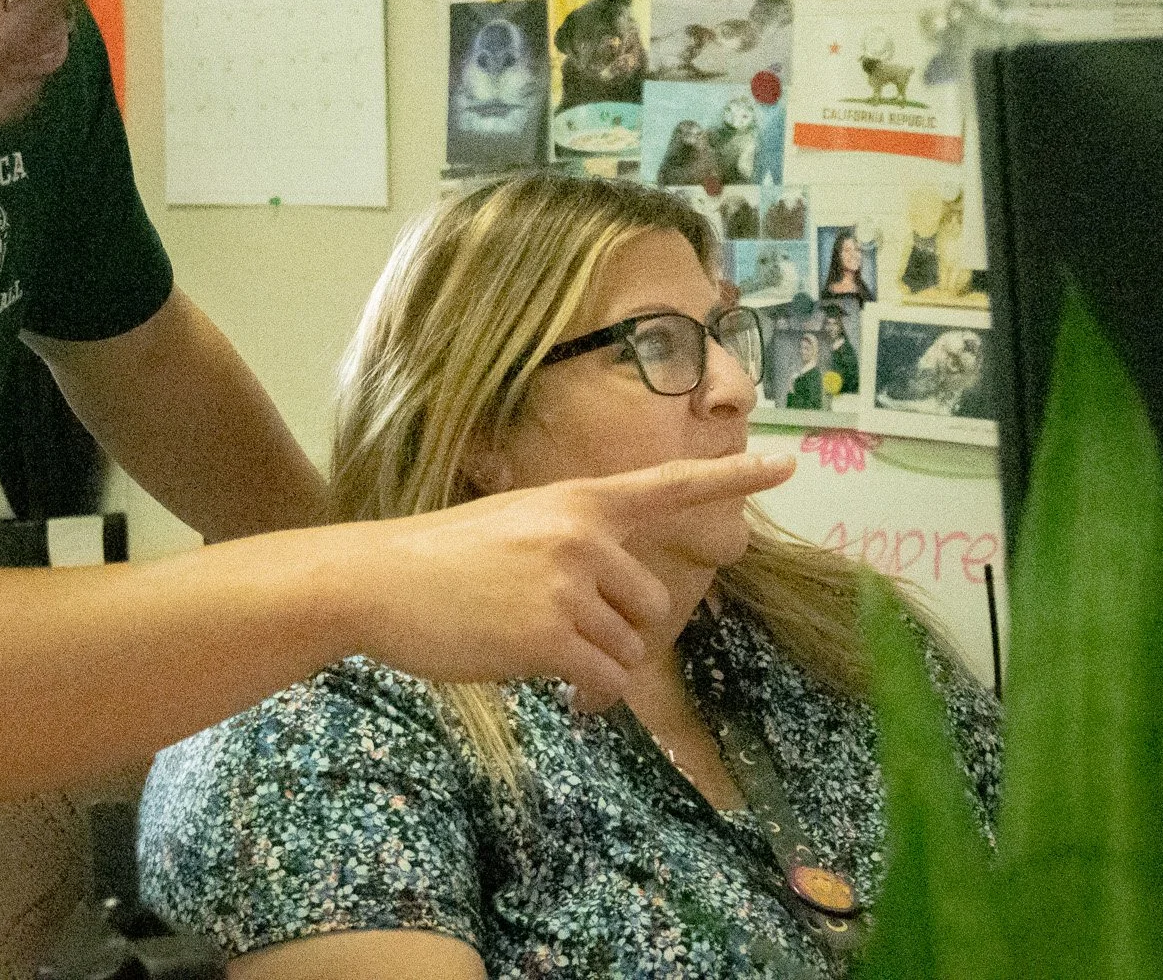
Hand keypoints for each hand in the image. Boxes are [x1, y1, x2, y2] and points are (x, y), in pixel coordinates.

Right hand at [340, 453, 790, 708]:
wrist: (376, 579)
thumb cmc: (437, 559)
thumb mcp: (513, 525)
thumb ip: (572, 547)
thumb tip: (617, 603)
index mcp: (578, 501)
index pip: (668, 486)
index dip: (731, 479)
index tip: (786, 467)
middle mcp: (585, 535)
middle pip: (651, 606)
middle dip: (615, 632)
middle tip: (551, 630)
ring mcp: (571, 584)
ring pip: (627, 649)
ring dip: (590, 664)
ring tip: (526, 644)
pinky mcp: (553, 634)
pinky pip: (603, 682)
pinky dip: (582, 695)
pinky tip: (539, 679)